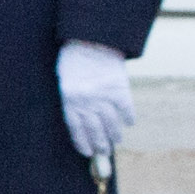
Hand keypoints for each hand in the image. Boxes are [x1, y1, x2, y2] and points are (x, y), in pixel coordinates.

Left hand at [56, 39, 135, 161]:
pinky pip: (126, 110)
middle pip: (95, 130)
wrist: (91, 40)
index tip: (88, 153)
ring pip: (112, 123)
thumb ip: (73, 101)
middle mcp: (86, 101)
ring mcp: (103, 96)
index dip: (82, 143)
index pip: (76, 129)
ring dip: (115, 134)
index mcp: (69, 100)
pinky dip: (128, 118)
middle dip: (100, 144)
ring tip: (116, 140)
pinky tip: (128, 123)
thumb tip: (84, 125)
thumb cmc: (74, 60)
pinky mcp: (120, 89)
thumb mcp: (65, 81)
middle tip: (104, 151)